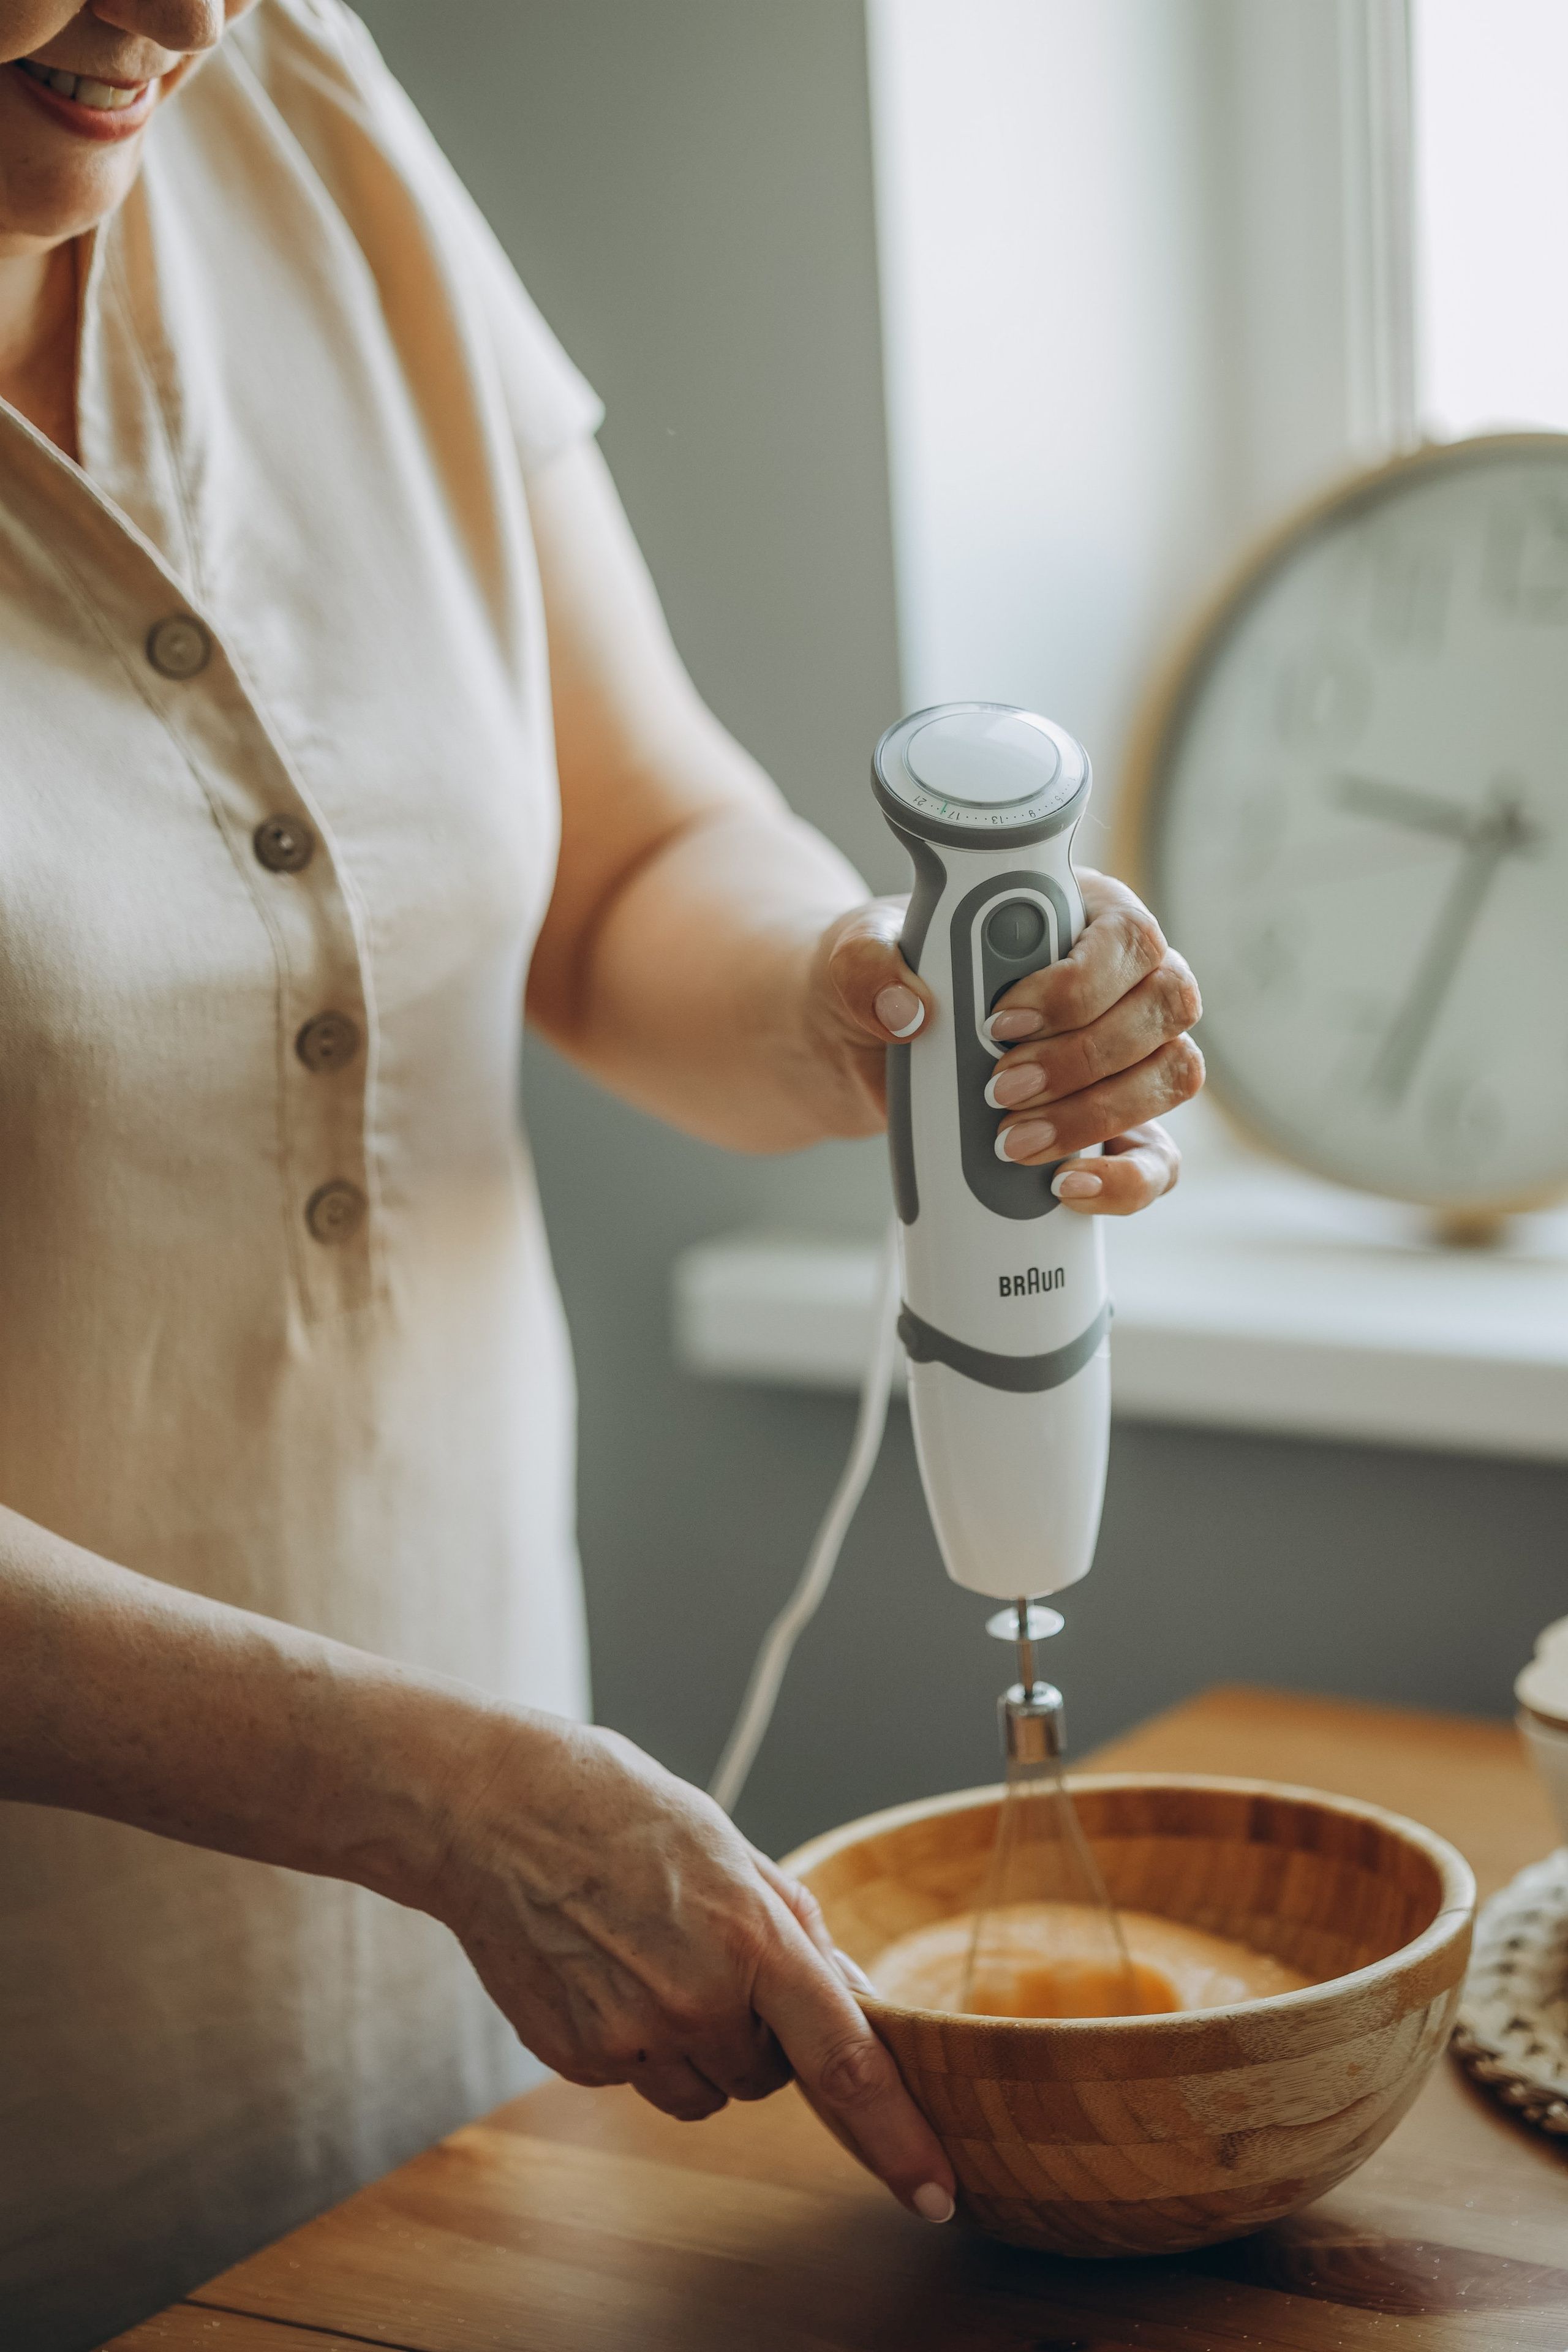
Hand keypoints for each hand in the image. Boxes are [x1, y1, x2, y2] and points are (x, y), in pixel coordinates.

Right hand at [428, 1711, 956, 2222]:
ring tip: (651, 1957)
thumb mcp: (733, 1849)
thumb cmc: (622, 1812)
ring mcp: (631, 2037)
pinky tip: (604, 1968)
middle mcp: (696, 2000)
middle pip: (766, 2077)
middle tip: (709, 1954)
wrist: (499, 1812)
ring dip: (698, 2045)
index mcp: (752, 1940)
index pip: (846, 2062)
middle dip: (758, 2033)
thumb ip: (800, 1932)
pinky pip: (639, 2079)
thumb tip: (858, 2000)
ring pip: (704, 2091)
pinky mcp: (578, 2058)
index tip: (936, 2190)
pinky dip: (636, 2039)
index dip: (898, 2135)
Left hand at [811, 870, 1201, 1212]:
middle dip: (1083, 1058)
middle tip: (998, 1089)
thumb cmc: (879, 982)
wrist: (857, 1050)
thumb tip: (907, 1009)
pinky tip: (1065, 1188)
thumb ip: (869, 967)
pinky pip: (1158, 1159)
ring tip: (1011, 1141)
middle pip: (1165, 1006)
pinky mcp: (1113, 1128)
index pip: (1128, 935)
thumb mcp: (854, 959)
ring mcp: (1125, 1057)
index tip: (1001, 1022)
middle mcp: (1118, 981)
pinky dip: (1125, 1180)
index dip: (1080, 984)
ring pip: (1171, 1076)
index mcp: (1075, 917)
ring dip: (1098, 1115)